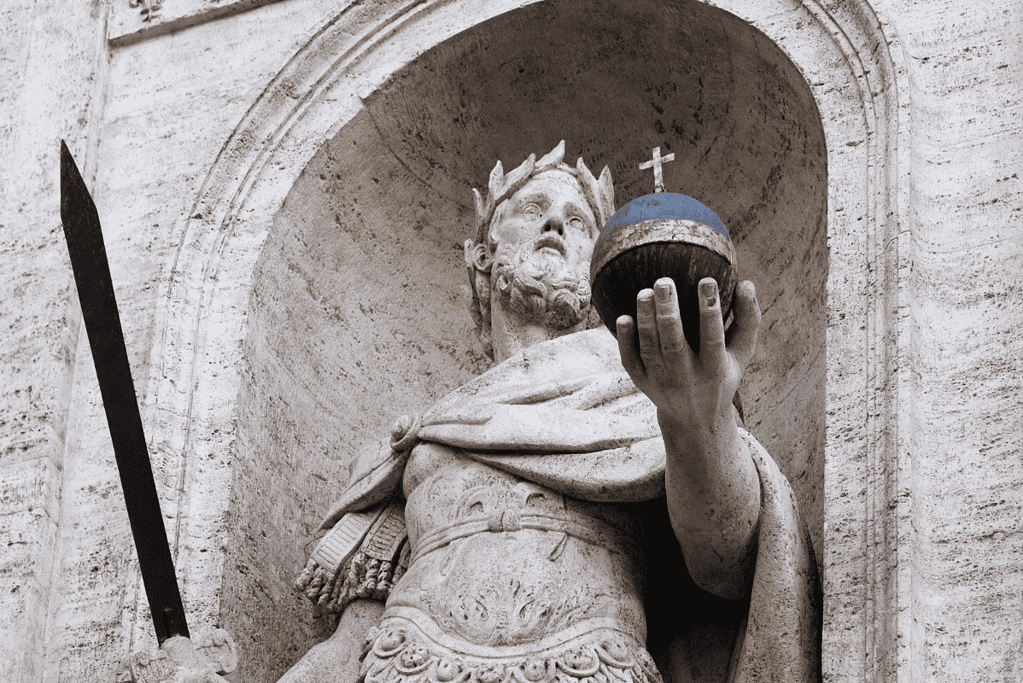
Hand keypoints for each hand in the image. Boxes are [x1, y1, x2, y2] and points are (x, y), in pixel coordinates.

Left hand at [616, 277, 759, 430]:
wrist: (696, 418)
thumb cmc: (722, 372)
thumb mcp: (741, 352)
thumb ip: (748, 318)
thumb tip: (746, 283)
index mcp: (714, 368)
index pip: (712, 337)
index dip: (709, 310)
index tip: (707, 281)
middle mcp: (686, 377)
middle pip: (674, 344)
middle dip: (668, 312)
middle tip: (664, 281)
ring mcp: (662, 382)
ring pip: (650, 349)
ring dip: (645, 320)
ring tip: (644, 292)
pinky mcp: (643, 383)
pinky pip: (630, 361)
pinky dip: (625, 341)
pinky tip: (623, 317)